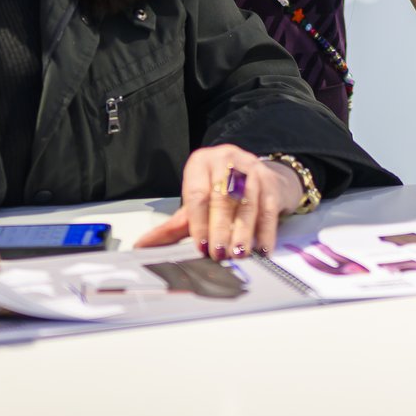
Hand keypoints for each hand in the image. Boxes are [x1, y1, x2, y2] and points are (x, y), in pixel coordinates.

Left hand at [133, 144, 299, 259]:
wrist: (253, 174)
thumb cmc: (218, 190)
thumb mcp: (195, 202)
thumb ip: (173, 226)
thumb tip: (144, 245)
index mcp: (200, 163)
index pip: (198, 193)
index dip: (199, 221)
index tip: (201, 245)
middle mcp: (226, 160)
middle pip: (223, 197)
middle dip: (221, 228)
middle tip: (219, 253)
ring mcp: (251, 169)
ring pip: (247, 203)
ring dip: (243, 232)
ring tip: (239, 254)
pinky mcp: (271, 182)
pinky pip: (268, 209)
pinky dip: (266, 232)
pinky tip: (262, 249)